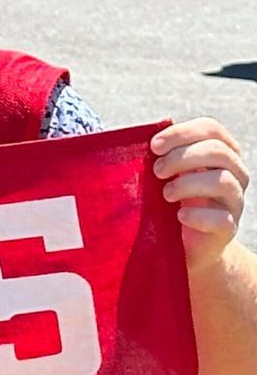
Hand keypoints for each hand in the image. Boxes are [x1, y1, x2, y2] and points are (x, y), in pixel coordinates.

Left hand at [153, 118, 249, 274]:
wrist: (185, 245)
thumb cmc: (169, 202)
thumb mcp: (165, 175)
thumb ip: (160, 156)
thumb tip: (138, 138)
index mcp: (220, 154)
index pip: (212, 129)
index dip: (183, 133)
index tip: (154, 146)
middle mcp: (235, 174)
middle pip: (219, 151)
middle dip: (182, 157)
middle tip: (156, 170)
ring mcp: (235, 201)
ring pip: (223, 181)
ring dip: (187, 184)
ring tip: (165, 194)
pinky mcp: (229, 228)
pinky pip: (221, 218)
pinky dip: (197, 215)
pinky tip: (179, 216)